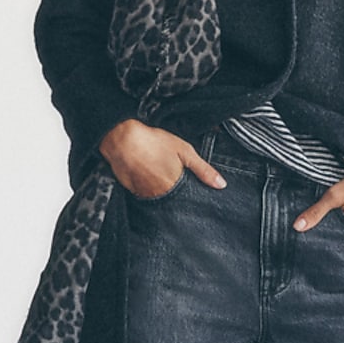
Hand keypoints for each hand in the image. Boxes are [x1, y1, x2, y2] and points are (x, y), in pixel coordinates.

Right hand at [99, 119, 225, 197]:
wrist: (122, 139)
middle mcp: (160, 195)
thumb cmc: (153, 142)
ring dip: (161, 194)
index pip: (188, 201)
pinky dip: (148, 191)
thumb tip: (221, 184)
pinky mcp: (133, 193)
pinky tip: (148, 178)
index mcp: (175, 187)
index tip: (192, 195)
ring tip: (158, 177)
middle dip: (176, 196)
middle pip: (173, 203)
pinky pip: (144, 197)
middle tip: (171, 180)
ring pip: (159, 201)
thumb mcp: (184, 151)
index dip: (190, 198)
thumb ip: (203, 170)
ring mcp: (145, 195)